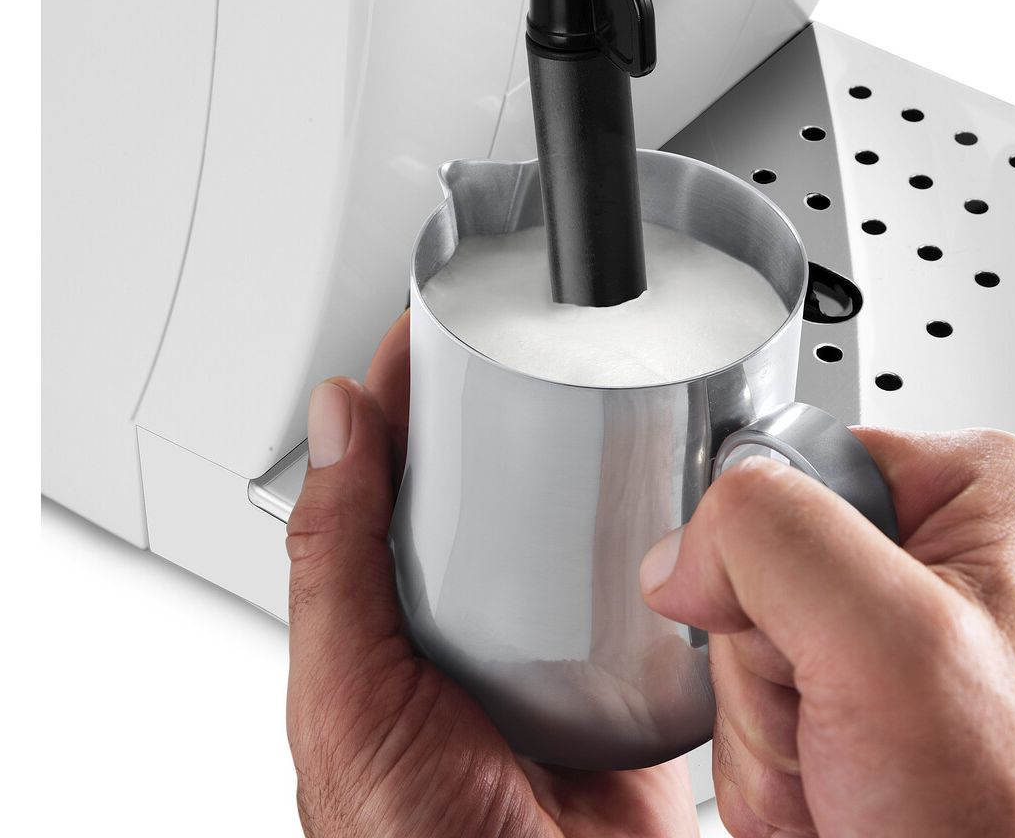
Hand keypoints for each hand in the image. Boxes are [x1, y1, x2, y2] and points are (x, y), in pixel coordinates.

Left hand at [285, 313, 697, 837]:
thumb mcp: (348, 693)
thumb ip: (334, 561)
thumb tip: (340, 420)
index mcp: (392, 613)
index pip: (397, 472)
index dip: (414, 390)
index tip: (443, 320)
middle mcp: (472, 621)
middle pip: (494, 489)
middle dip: (516, 414)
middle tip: (551, 348)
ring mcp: (550, 648)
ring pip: (576, 533)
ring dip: (599, 477)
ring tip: (632, 406)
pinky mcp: (624, 680)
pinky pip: (650, 596)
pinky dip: (666, 552)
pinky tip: (681, 512)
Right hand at [640, 427, 1014, 837]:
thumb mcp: (891, 643)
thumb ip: (774, 539)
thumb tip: (684, 547)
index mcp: (967, 493)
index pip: (784, 466)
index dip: (763, 561)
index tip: (809, 637)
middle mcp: (937, 560)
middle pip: (756, 572)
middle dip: (773, 673)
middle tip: (845, 730)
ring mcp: (897, 646)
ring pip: (745, 660)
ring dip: (774, 740)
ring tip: (857, 776)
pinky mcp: (867, 717)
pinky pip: (757, 725)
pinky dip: (782, 779)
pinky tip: (848, 797)